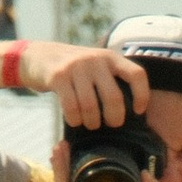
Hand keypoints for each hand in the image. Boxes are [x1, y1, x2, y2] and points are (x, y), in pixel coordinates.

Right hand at [28, 41, 150, 129]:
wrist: (39, 55)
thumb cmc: (75, 71)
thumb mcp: (97, 66)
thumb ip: (112, 80)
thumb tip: (133, 114)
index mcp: (110, 57)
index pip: (137, 75)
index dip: (142, 95)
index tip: (137, 111)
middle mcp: (95, 59)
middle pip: (114, 98)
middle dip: (114, 118)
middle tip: (111, 125)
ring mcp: (76, 66)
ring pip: (91, 106)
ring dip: (92, 122)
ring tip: (91, 124)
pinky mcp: (58, 76)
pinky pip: (71, 107)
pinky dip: (75, 119)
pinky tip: (75, 121)